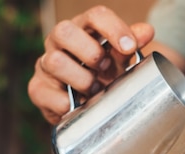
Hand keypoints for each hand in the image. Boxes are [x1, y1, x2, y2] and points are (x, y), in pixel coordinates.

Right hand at [27, 6, 153, 124]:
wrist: (87, 105)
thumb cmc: (103, 75)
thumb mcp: (119, 61)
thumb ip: (130, 46)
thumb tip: (146, 31)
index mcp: (83, 29)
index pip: (95, 16)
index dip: (113, 28)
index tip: (130, 47)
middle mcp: (59, 42)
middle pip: (64, 31)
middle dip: (91, 53)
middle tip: (106, 70)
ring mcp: (45, 64)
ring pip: (55, 62)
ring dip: (82, 80)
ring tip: (96, 90)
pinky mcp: (38, 88)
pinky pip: (43, 92)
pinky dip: (64, 103)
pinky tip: (78, 105)